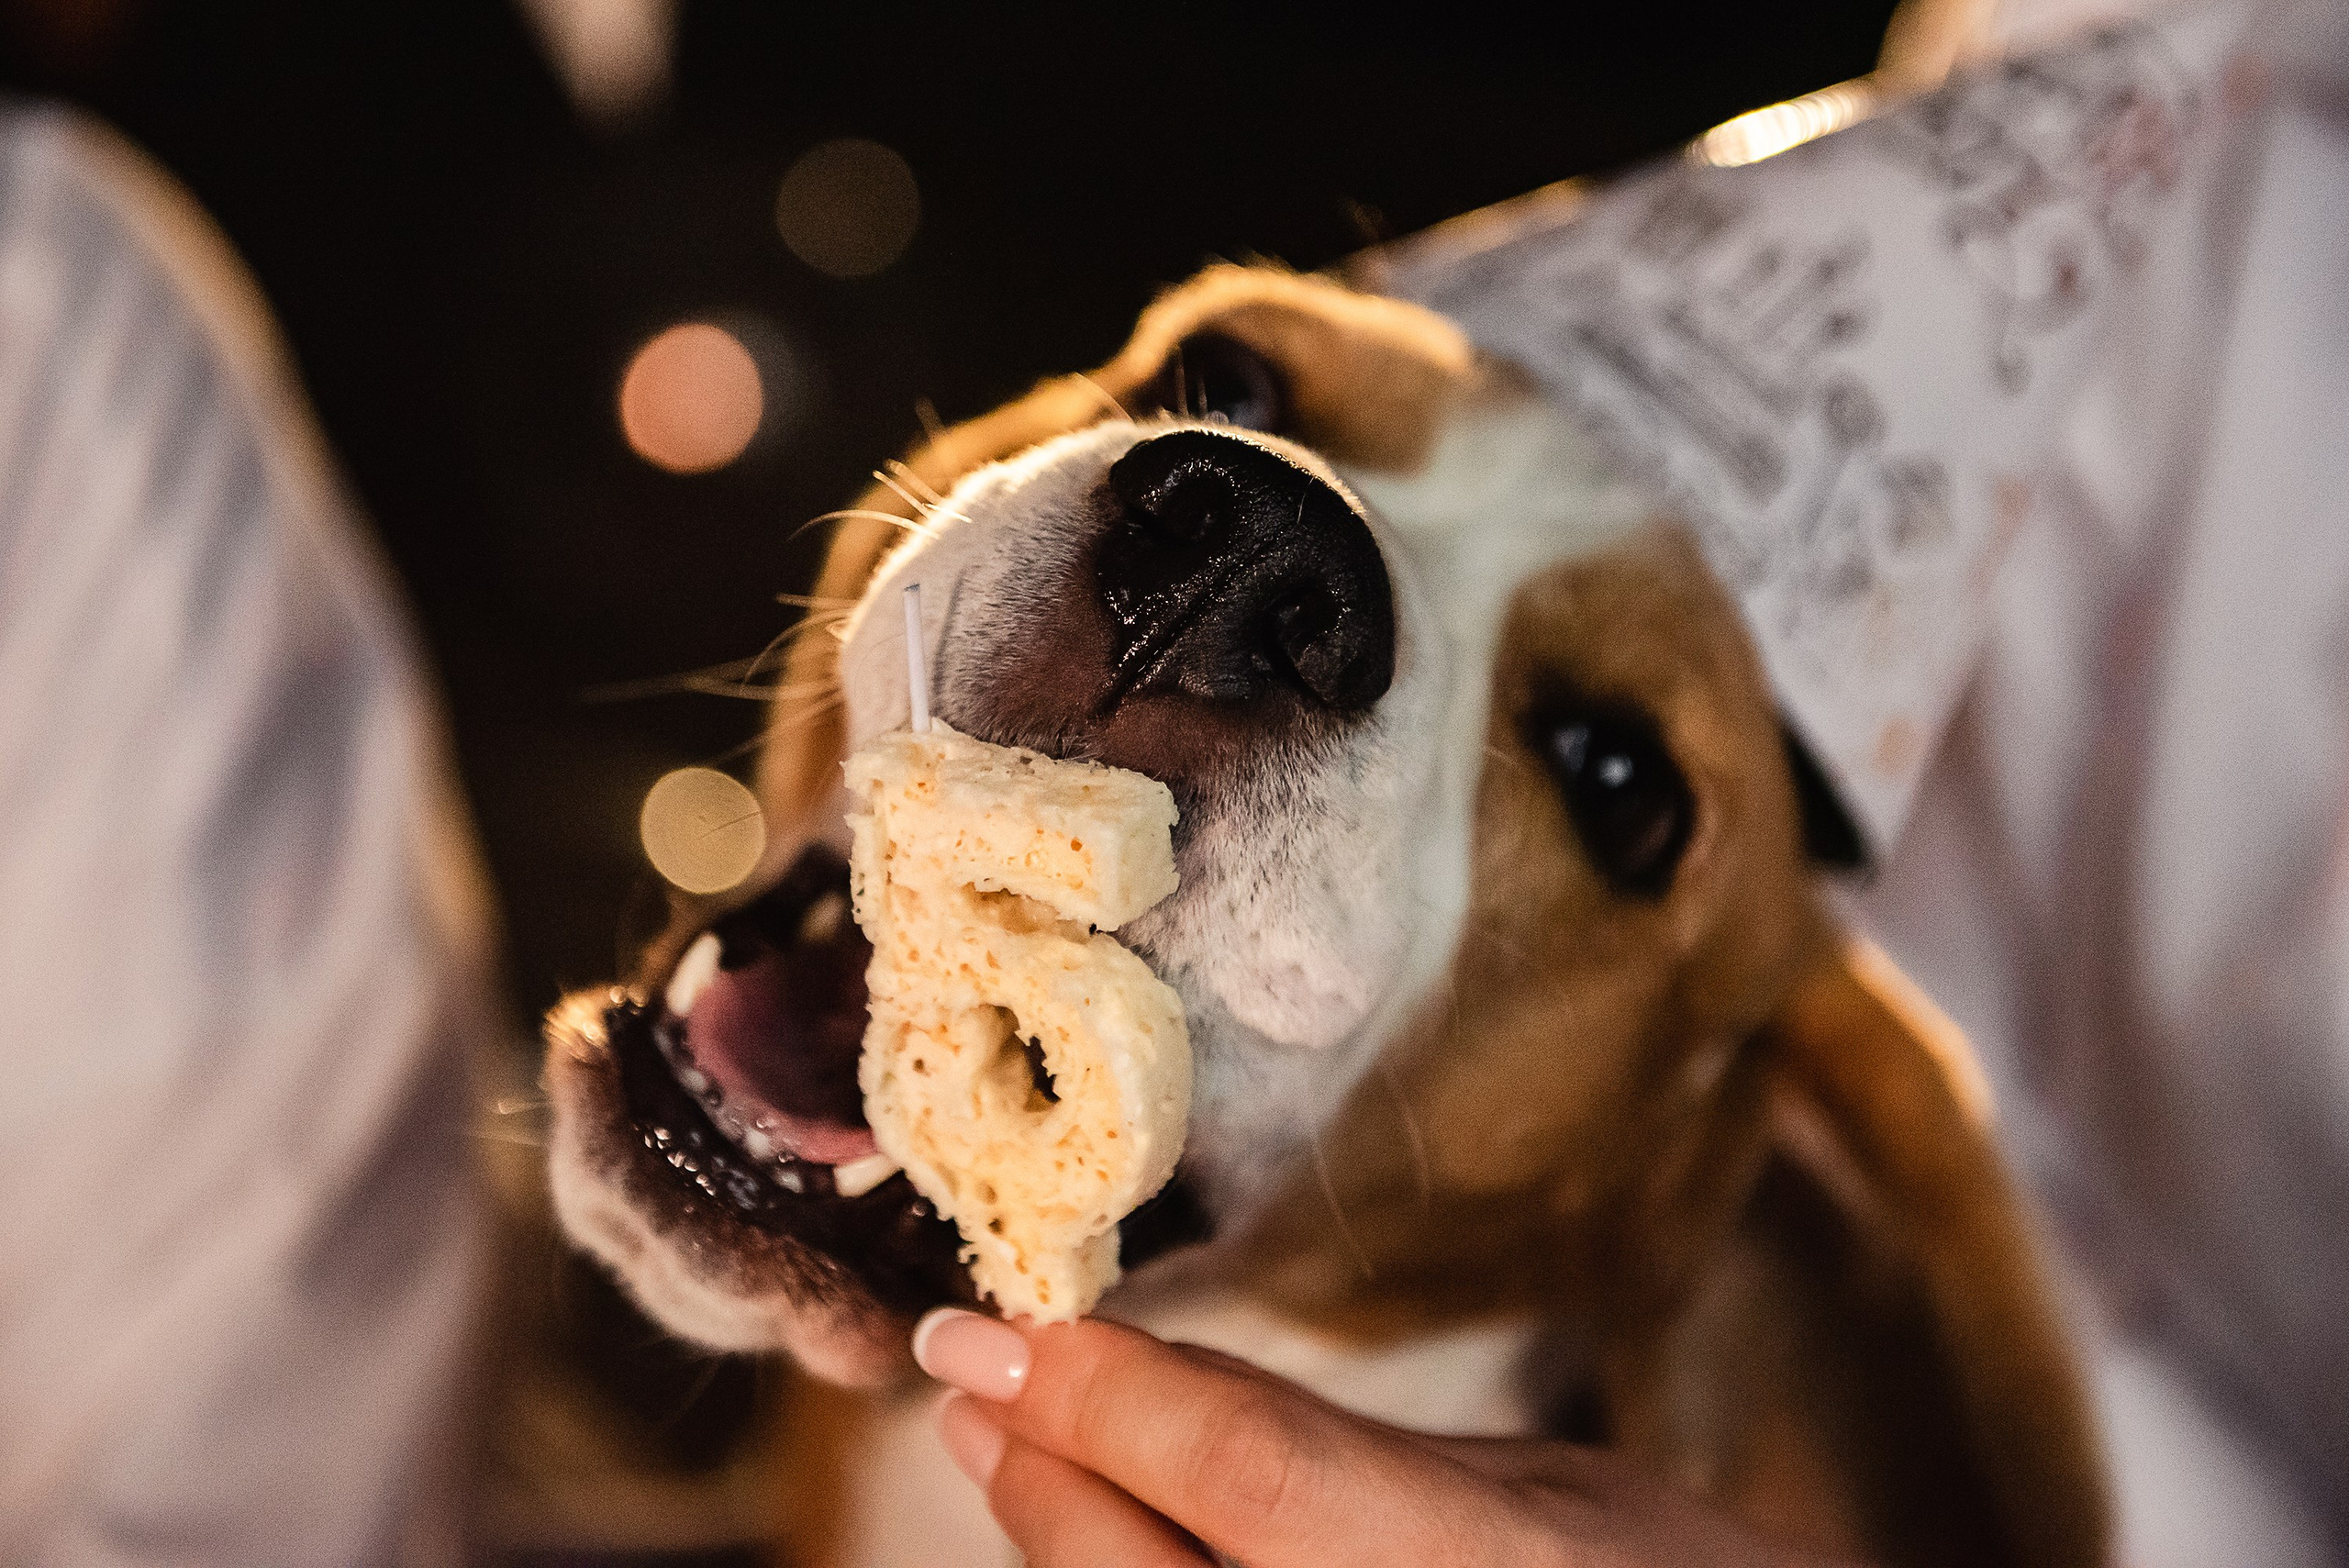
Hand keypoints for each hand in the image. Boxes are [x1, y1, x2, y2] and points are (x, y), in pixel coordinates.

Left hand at [911, 1308, 1844, 1567]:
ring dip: (1064, 1553)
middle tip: (977, 1385)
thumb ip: (1319, 1449)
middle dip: (1046, 1481)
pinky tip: (1108, 1544)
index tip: (988, 1331)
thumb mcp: (1522, 1489)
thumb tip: (1131, 1368)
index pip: (1248, 1474)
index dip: (1099, 1400)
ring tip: (1024, 1457)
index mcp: (1478, 1567)